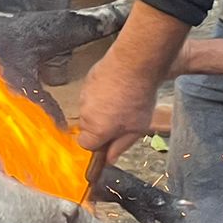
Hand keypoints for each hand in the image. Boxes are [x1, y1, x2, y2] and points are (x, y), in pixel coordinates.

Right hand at [75, 46, 157, 165]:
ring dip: (100, 109)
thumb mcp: (137, 128)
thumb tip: (110, 159)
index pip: (86, 145)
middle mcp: (85, 113)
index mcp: (96, 129)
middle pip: (87, 127)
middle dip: (100, 126)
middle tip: (120, 119)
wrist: (134, 63)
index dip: (98, 144)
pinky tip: (117, 88)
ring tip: (121, 101)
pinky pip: (91, 93)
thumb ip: (121, 146)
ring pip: (89, 109)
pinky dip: (101, 93)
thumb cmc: (138, 98)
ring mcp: (84, 95)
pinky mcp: (87, 80)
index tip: (109, 140)